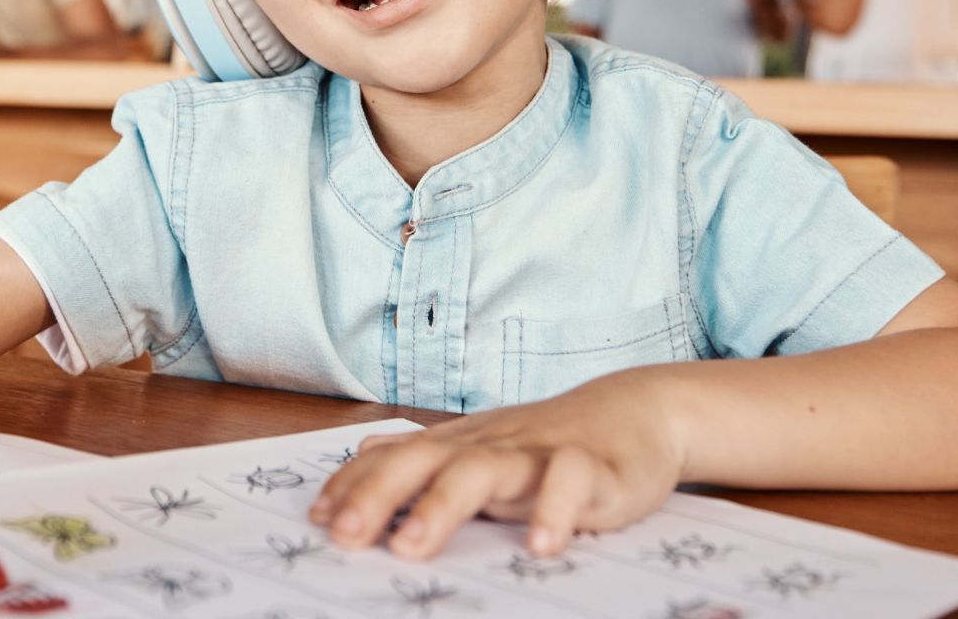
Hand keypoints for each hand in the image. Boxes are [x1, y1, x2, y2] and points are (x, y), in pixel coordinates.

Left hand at [308, 368, 686, 559]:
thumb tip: (361, 457)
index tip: (317, 519)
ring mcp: (540, 452)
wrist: (640, 410)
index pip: (395, 458)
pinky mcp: (593, 466)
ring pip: (485, 467)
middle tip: (345, 536)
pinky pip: (572, 481)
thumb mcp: (481, 448)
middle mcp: (492, 443)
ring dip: (444, 503)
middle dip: (378, 495)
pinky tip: (539, 546)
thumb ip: (424, 458)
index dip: (354, 485)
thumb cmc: (550, 439)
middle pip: (425, 460)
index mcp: (462, 444)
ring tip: (414, 545)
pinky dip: (554, 510)